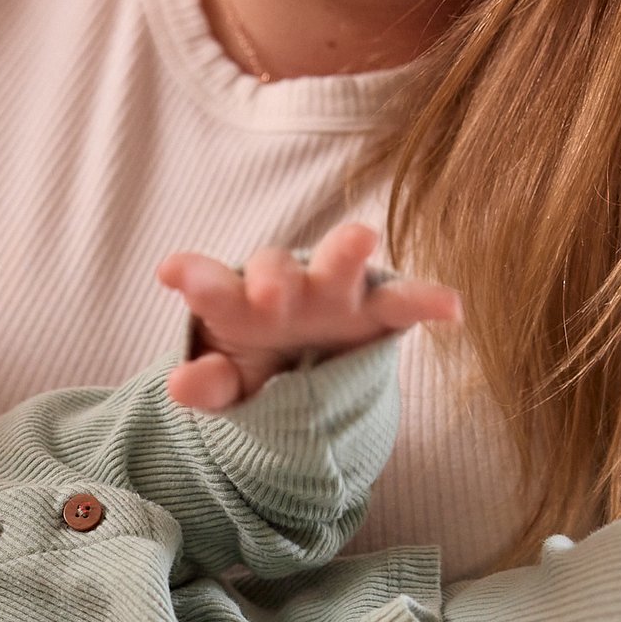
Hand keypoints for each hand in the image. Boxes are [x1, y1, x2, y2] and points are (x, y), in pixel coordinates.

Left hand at [154, 221, 460, 409]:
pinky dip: (428, 300)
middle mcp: (286, 286)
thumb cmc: (256, 362)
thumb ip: (210, 383)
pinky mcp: (380, 310)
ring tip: (362, 238)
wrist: (307, 367)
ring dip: (347, 251)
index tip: (170, 272)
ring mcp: (336, 293)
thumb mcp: (229, 382)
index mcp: (238, 303)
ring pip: (340, 265)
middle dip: (271, 277)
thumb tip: (180, 383)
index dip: (195, 277)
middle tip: (267, 296)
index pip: (213, 286)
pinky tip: (451, 308)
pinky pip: (405, 301)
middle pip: (275, 268)